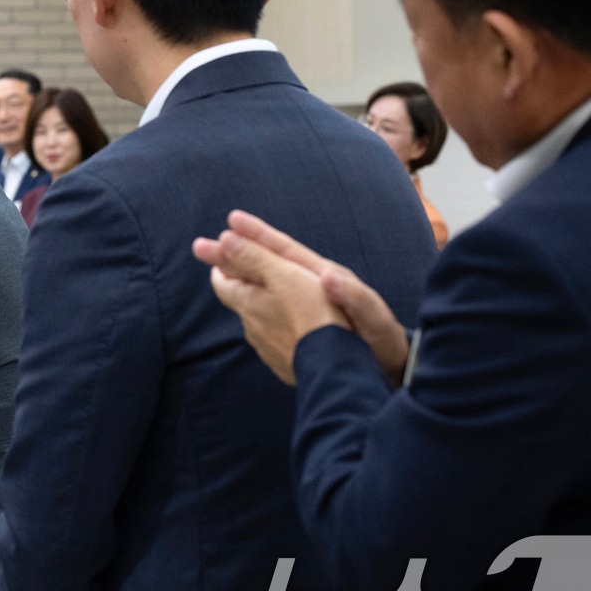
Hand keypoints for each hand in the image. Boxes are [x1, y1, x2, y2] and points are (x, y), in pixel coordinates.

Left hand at [193, 212, 349, 384]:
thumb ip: (252, 256)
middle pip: (241, 301)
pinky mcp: (286, 364)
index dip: (222, 265)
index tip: (225, 254)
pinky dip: (284, 329)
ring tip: (281, 298)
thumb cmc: (310, 315)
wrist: (333, 368)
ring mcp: (268, 349)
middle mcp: (251, 327)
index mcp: (246, 302)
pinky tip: (299, 328)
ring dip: (266, 307)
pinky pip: (280, 341)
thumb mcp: (282, 275)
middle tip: (251, 270)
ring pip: (260, 322)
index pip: (222, 281)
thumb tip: (224, 239)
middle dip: (244, 284)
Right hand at [218, 210, 409, 384]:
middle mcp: (308, 289)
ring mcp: (299, 307)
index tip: (230, 223)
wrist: (390, 366)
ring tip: (212, 269)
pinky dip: (245, 299)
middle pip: (264, 265)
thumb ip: (353, 296)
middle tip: (200, 246)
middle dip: (233, 253)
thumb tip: (328, 276)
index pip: (284, 251)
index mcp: (323, 278)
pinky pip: (263, 308)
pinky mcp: (294, 327)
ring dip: (234, 275)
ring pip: (260, 287)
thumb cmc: (382, 341)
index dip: (257, 236)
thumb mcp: (371, 316)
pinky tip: (234, 301)